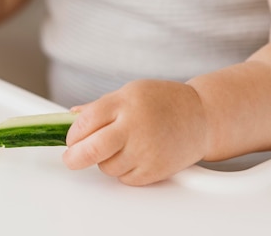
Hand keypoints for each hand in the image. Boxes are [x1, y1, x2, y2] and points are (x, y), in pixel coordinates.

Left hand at [63, 79, 208, 185]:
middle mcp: (135, 127)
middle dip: (74, 157)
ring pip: (106, 167)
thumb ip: (99, 107)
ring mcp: (146, 150)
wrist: (201, 117)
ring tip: (118, 147)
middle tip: (71, 158)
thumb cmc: (163, 101)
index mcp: (125, 103)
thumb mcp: (129, 93)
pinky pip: (125, 178)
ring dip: (103, 161)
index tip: (71, 138)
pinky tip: (133, 155)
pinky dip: (122, 171)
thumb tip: (70, 117)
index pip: (86, 122)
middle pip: (92, 149)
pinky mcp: (155, 170)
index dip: (73, 134)